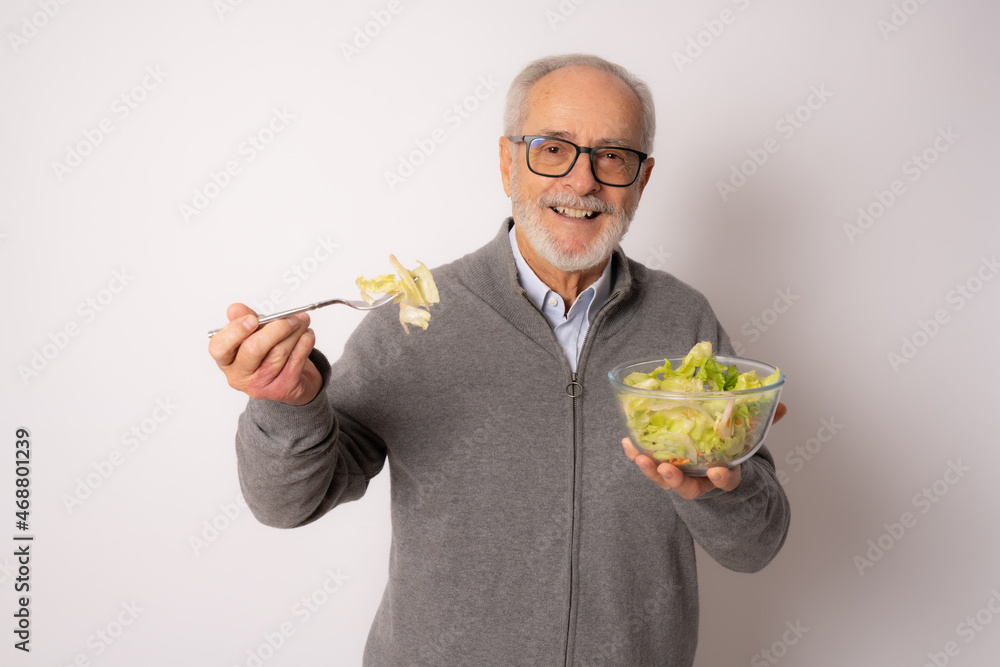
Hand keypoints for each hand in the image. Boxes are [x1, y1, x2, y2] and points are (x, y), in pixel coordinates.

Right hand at [208, 303, 321, 405]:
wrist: (293, 382)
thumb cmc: (268, 354)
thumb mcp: (254, 334)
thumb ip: (245, 320)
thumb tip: (235, 309)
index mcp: (226, 360)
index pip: (220, 347)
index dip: (236, 331)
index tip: (253, 319)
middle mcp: (239, 375)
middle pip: (253, 349)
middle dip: (276, 329)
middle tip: (290, 317)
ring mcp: (260, 385)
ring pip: (279, 352)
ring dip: (295, 332)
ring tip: (302, 321)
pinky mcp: (282, 389)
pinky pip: (296, 361)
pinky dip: (305, 343)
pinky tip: (307, 336)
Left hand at [621, 401, 787, 498]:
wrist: (713, 472)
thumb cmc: (728, 451)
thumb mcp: (747, 439)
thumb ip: (762, 424)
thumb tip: (782, 407)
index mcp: (725, 474)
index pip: (726, 480)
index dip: (722, 478)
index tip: (717, 472)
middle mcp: (700, 481)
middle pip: (688, 488)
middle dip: (677, 481)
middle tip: (667, 470)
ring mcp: (680, 477)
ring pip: (664, 480)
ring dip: (651, 470)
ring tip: (640, 458)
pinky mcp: (662, 468)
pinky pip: (648, 464)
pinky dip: (636, 454)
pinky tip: (626, 442)